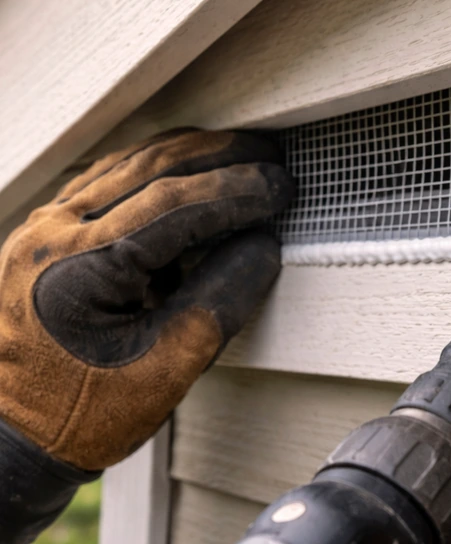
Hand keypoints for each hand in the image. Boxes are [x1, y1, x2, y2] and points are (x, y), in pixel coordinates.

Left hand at [0, 129, 293, 470]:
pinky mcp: (47, 234)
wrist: (13, 438)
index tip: (281, 186)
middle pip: (151, 168)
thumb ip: (220, 298)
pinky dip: (156, 169)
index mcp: (79, 269)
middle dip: (220, 157)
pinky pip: (107, 180)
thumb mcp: (168, 367)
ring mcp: (44, 229)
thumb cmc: (82, 414)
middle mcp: (52, 236)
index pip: (174, 206)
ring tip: (240, 153)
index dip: (237, 190)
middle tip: (270, 155)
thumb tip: (263, 244)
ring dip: (190, 154)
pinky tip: (188, 171)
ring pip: (127, 164)